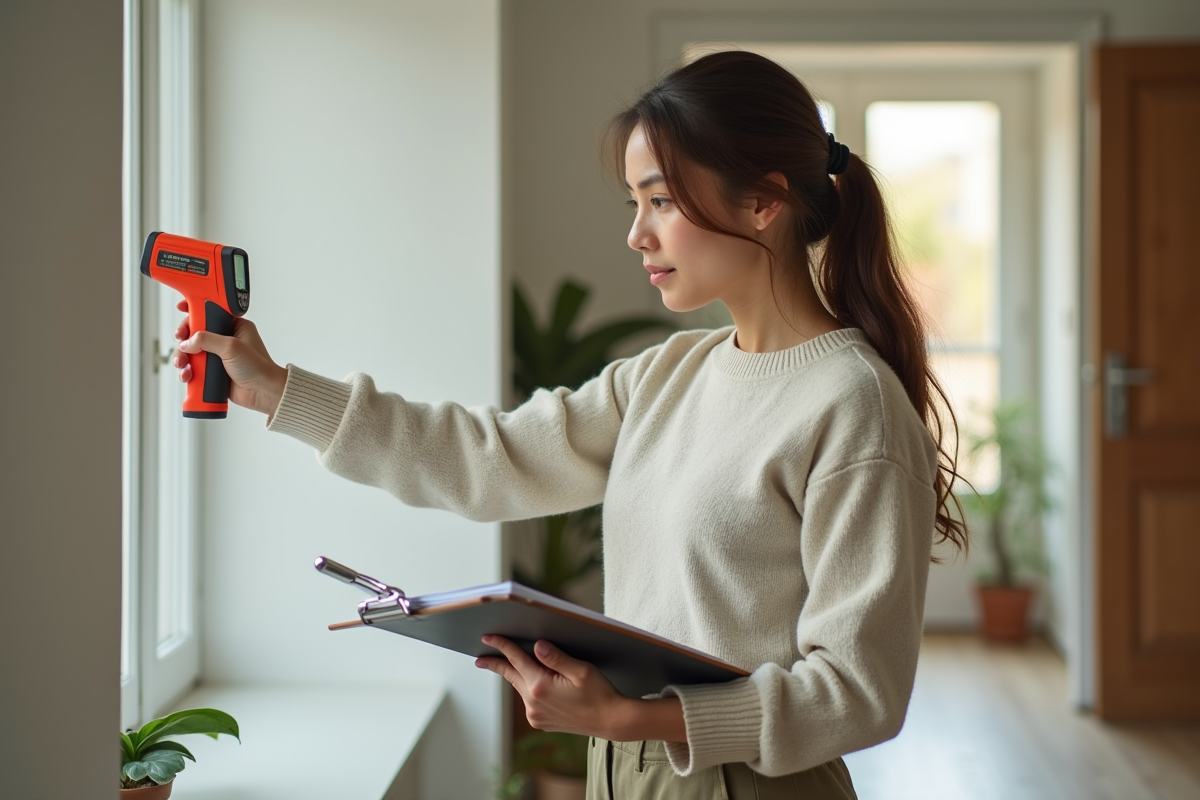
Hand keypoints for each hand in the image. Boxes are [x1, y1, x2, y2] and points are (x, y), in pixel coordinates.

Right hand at [172, 299, 287, 415]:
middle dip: (185, 338)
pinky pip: (194, 368)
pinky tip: (187, 376)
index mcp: (234, 326)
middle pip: (196, 332)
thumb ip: (207, 340)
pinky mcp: (213, 371)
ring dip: (183, 357)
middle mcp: (225, 339)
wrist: (263, 393)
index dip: (195, 309)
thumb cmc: (258, 367)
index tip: (182, 308)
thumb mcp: (232, 347)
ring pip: (192, 352)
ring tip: (183, 364)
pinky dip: (188, 371)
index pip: (210, 312)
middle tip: (181, 341)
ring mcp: (218, 356)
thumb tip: (187, 342)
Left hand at [475, 635, 628, 738]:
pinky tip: (531, 682)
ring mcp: (536, 715)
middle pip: (511, 675)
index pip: (516, 659)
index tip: (487, 638)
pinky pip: (528, 700)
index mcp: (541, 686)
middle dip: (496, 664)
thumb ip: (556, 657)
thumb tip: (536, 645)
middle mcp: (533, 703)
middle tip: (480, 658)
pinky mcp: (540, 722)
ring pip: (520, 687)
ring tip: (508, 664)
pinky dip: (527, 688)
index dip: (501, 646)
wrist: (610, 720)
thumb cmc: (599, 693)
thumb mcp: (581, 670)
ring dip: (515, 675)